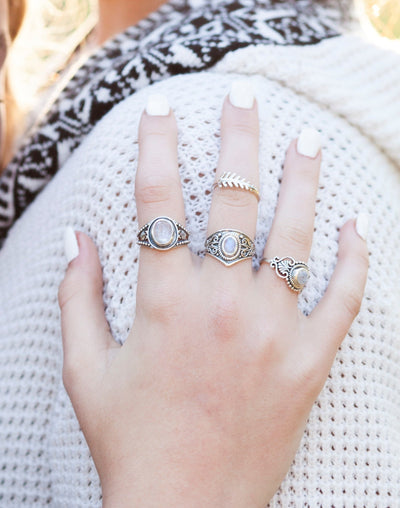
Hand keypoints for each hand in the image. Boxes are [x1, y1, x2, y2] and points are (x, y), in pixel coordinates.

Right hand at [59, 83, 368, 506]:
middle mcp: (223, 305)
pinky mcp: (308, 364)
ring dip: (301, 180)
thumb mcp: (86, 368)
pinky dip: (357, 258)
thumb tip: (77, 238)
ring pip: (295, 236)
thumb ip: (77, 297)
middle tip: (246, 97)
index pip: (158, 202)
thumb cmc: (130, 440)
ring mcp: (273, 333)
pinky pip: (343, 299)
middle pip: (233, 202)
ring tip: (306, 139)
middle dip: (238, 140)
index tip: (161, 109)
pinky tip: (361, 222)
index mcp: (165, 302)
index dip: (158, 146)